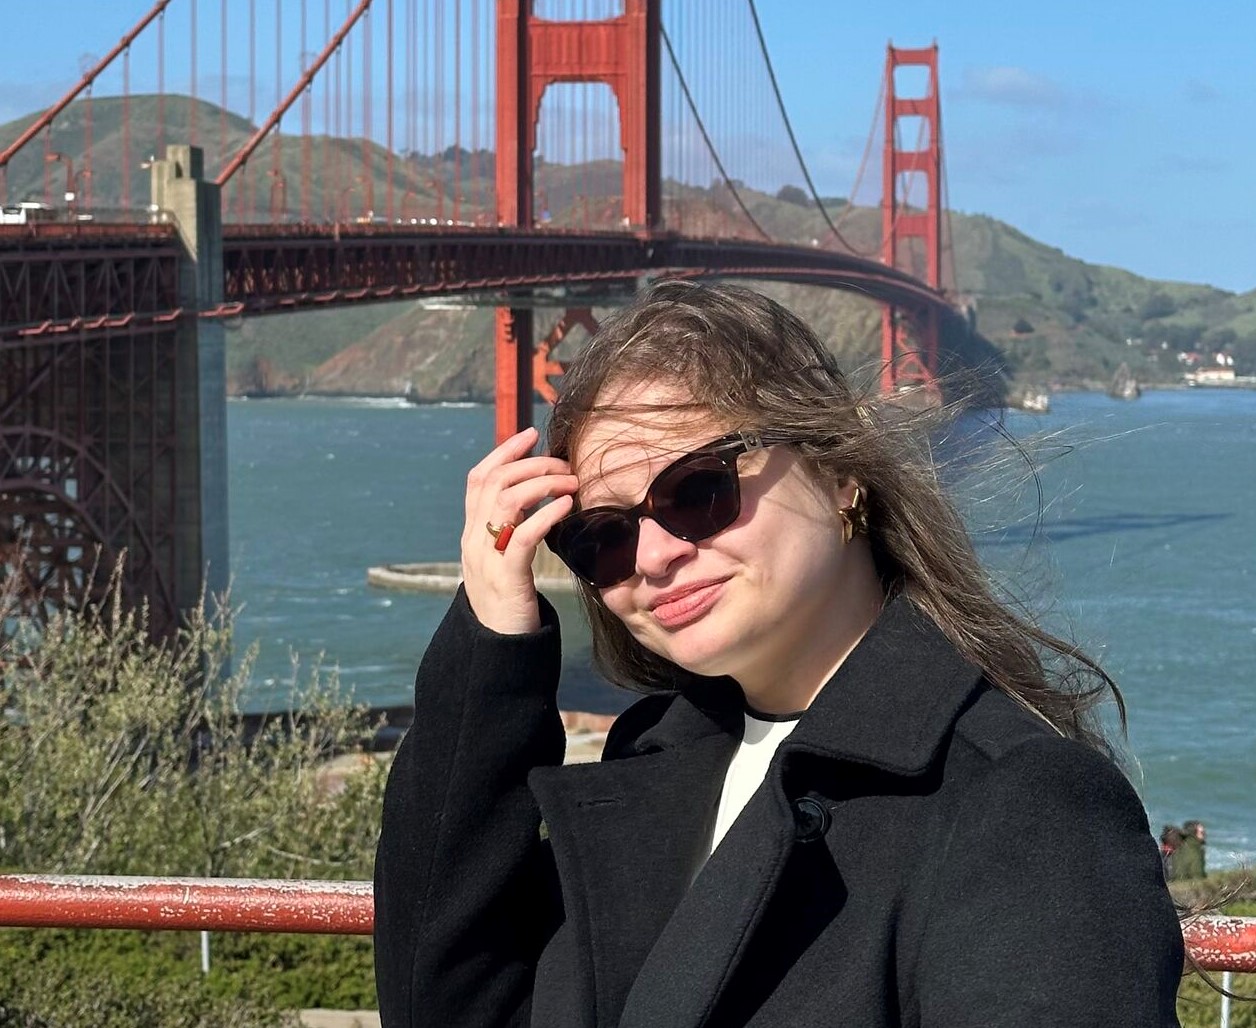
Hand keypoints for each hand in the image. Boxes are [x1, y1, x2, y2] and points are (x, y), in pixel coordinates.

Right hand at [460, 426, 578, 633]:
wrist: (497, 646)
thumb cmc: (508, 601)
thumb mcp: (503, 559)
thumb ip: (511, 530)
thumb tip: (540, 500)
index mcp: (471, 532)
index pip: (479, 478)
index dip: (503, 451)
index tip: (530, 434)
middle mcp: (473, 540)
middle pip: (495, 483)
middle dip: (531, 464)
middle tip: (563, 463)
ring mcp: (486, 557)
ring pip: (506, 502)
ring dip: (542, 483)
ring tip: (571, 481)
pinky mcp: (506, 576)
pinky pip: (523, 535)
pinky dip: (545, 514)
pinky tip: (566, 506)